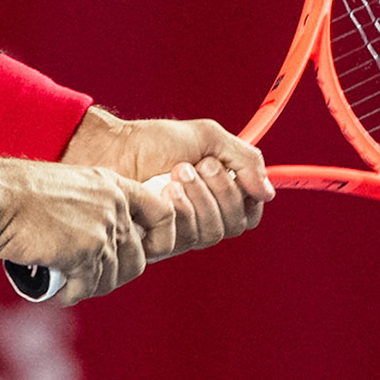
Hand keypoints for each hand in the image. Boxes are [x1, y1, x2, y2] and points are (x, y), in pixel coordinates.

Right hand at [0, 155, 174, 305]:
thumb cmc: (16, 191)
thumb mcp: (66, 188)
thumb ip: (90, 209)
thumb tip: (97, 243)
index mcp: (112, 185)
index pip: (162, 213)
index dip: (158, 239)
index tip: (140, 251)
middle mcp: (113, 206)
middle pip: (136, 257)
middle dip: (114, 274)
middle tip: (87, 277)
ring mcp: (101, 230)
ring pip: (112, 278)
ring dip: (89, 286)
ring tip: (66, 283)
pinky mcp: (85, 253)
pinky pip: (87, 287)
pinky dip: (71, 294)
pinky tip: (56, 290)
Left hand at [62, 110, 273, 257]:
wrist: (111, 147)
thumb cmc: (152, 141)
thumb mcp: (207, 137)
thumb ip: (244, 159)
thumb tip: (268, 193)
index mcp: (217, 194)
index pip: (249, 211)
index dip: (243, 193)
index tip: (222, 165)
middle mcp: (202, 216)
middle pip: (234, 225)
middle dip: (217, 191)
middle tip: (191, 165)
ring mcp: (180, 231)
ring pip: (211, 233)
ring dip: (196, 198)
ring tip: (173, 173)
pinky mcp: (158, 241)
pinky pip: (184, 238)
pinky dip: (177, 210)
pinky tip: (159, 191)